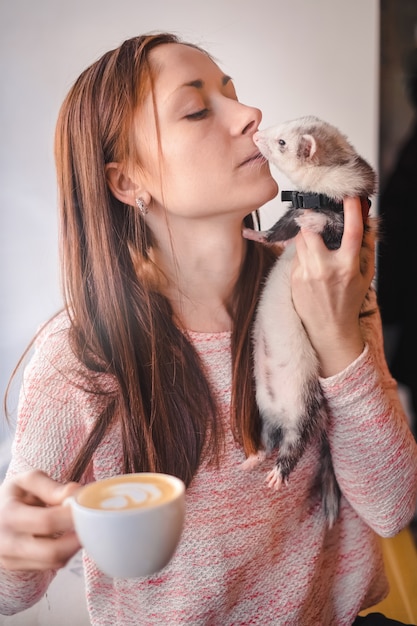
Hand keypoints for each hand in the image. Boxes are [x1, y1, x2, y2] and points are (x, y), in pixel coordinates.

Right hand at [0, 470, 80, 570]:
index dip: (72, 516)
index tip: (87, 507)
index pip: (47, 521)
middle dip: (78, 538)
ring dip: (75, 546)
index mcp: (9, 515)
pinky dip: (67, 552)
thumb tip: (74, 494)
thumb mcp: (26, 481)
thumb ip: (50, 486)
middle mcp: (8, 543)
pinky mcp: (20, 568)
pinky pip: (52, 566)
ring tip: (82, 526)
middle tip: (93, 522)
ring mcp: (12, 560)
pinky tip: (69, 536)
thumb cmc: (14, 496)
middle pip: (53, 551)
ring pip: (55, 561)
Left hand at [290, 196, 374, 376]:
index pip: (350, 231)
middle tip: (317, 212)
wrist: (328, 330)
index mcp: (347, 267)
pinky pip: (296, 255)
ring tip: (315, 235)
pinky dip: (302, 250)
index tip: (349, 196)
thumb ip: (366, 248)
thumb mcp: (365, 276)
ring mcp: (307, 274)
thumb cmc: (347, 302)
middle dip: (313, 217)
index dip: (351, 210)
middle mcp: (325, 268)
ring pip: (300, 239)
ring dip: (306, 233)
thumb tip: (366, 222)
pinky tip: (310, 256)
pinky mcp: (294, 278)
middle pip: (312, 229)